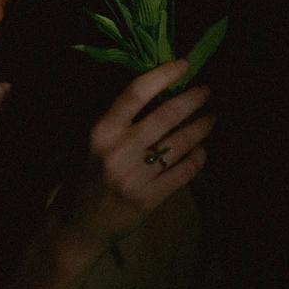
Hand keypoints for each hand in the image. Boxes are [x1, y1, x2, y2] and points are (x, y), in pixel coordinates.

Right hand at [58, 59, 214, 251]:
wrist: (78, 223)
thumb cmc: (84, 174)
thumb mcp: (90, 140)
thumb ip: (116, 119)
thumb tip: (155, 89)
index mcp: (100, 131)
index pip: (135, 93)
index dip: (163, 75)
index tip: (183, 65)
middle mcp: (118, 151)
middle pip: (165, 116)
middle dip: (191, 99)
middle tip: (206, 91)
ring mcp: (134, 177)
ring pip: (179, 143)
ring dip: (200, 127)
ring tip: (211, 118)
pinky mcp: (148, 200)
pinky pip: (182, 173)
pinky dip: (197, 158)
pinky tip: (202, 150)